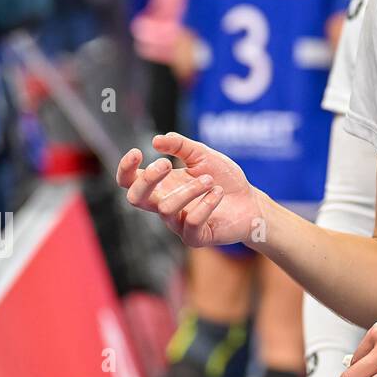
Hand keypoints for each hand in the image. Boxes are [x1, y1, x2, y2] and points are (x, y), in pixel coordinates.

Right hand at [115, 132, 265, 246]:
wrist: (251, 202)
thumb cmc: (224, 179)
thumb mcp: (204, 156)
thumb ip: (181, 146)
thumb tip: (157, 140)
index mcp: (162, 185)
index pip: (130, 181)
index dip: (125, 169)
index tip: (138, 152)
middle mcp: (164, 205)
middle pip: (136, 198)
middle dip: (147, 179)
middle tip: (168, 164)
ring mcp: (178, 223)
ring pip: (166, 208)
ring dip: (190, 189)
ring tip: (210, 180)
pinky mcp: (195, 237)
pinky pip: (190, 223)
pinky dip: (205, 204)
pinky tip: (218, 193)